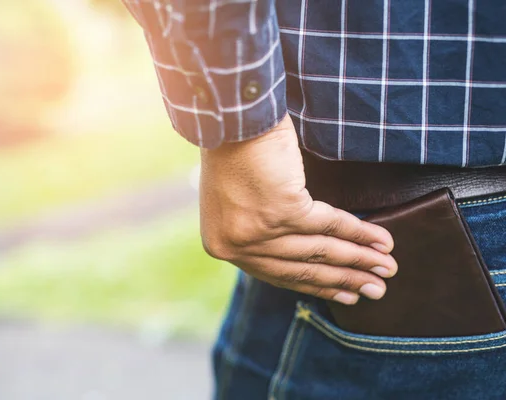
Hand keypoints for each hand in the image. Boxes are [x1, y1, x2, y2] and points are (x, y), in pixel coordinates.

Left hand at [199, 114, 396, 304]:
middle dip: (346, 279)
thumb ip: (261, 229)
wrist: (233, 116)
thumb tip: (303, 251)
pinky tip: (382, 241)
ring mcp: (258, 231)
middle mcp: (236, 244)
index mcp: (223, 244)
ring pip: (320, 251)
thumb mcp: (239, 201)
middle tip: (376, 290)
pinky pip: (330, 225)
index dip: (317, 285)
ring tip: (388, 268)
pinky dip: (360, 233)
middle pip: (302, 269)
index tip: (344, 293)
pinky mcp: (281, 212)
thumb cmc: (236, 150)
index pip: (278, 274)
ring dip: (360, 260)